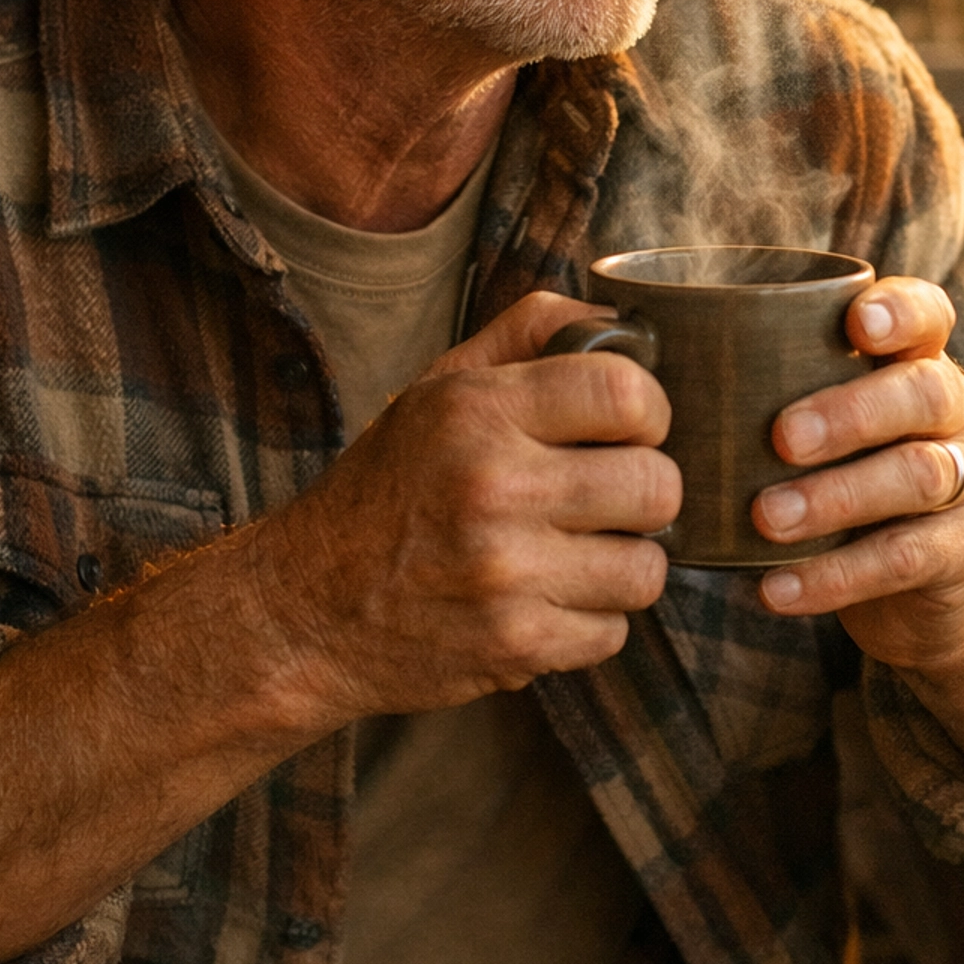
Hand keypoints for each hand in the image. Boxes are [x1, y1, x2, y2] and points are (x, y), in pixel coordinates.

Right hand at [254, 293, 676, 725]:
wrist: (307, 607)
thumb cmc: (386, 487)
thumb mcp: (439, 387)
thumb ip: (530, 333)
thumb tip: (623, 318)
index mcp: (477, 411)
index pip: (626, 393)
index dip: (650, 411)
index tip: (631, 427)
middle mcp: (493, 487)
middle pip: (656, 485)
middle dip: (644, 492)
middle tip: (607, 497)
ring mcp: (506, 573)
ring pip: (646, 568)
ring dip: (622, 562)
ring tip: (576, 551)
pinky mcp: (515, 645)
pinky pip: (613, 632)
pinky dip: (589, 621)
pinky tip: (545, 599)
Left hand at [749, 276, 963, 672]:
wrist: (923, 592)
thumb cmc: (838, 478)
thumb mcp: (822, 427)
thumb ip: (762, 386)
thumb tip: (622, 338)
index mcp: (918, 364)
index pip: (929, 314)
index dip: (900, 311)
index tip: (855, 324)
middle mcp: (956, 414)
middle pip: (926, 393)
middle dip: (851, 412)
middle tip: (780, 437)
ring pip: (919, 476)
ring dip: (837, 496)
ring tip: (766, 517)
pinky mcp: (960, 555)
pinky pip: (904, 559)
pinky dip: (834, 576)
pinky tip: (774, 589)